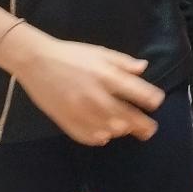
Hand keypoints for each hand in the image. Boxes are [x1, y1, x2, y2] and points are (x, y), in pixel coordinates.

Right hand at [0, 26, 164, 143]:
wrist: (36, 62)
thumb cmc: (71, 55)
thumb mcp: (100, 52)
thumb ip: (123, 62)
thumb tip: (144, 69)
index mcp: (107, 76)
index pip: (139, 93)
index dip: (152, 100)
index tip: (156, 103)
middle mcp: (96, 97)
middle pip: (128, 118)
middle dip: (143, 125)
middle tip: (149, 129)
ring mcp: (81, 112)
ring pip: (111, 131)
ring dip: (121, 131)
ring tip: (124, 127)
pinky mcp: (67, 122)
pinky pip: (89, 138)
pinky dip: (99, 138)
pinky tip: (104, 135)